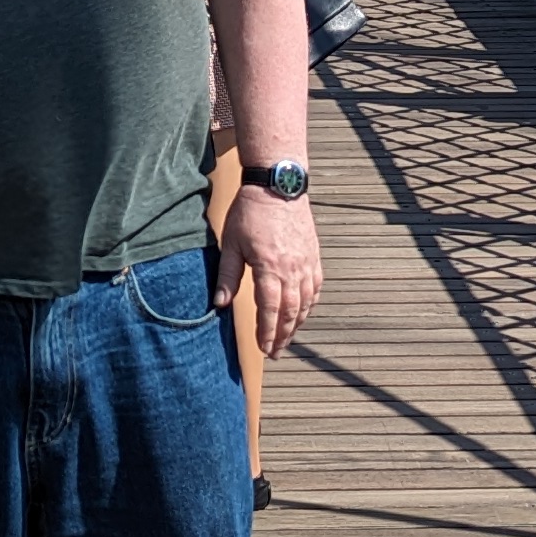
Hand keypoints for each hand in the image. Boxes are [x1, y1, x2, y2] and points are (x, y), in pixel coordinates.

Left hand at [215, 186, 320, 357]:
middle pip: (291, 311)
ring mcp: (307, 262)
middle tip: (275, 352)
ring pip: (306, 302)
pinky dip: (310, 304)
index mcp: (269, 267)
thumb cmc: (250, 211)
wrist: (277, 184)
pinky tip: (303, 312)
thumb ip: (228, 275)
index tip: (263, 348)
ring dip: (297, 324)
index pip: (270, 310)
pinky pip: (315, 287)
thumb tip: (219, 304)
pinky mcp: (314, 255)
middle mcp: (292, 268)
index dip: (267, 332)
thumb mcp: (231, 242)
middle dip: (283, 335)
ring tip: (286, 338)